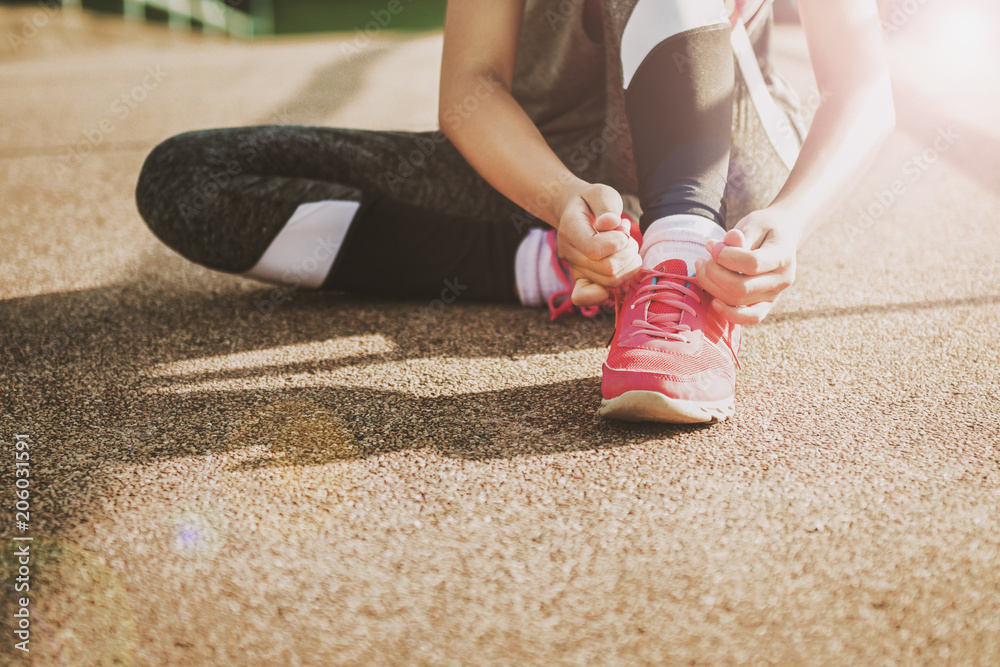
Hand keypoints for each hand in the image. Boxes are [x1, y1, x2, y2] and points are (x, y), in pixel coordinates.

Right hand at [555, 182, 640, 305]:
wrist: (574, 212)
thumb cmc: (590, 202)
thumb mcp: (600, 193)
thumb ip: (606, 206)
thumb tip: (611, 223)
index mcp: (570, 230)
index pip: (595, 249)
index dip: (617, 242)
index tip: (622, 228)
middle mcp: (569, 253)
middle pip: (607, 270)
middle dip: (627, 254)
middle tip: (627, 238)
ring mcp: (575, 268)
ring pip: (609, 282)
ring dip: (628, 266)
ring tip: (625, 248)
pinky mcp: (582, 279)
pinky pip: (586, 297)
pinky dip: (605, 294)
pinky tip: (618, 275)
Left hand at [695, 210, 798, 325]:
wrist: (783, 236)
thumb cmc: (765, 228)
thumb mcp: (754, 224)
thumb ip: (741, 235)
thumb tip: (725, 243)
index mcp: (783, 257)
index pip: (751, 263)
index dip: (725, 256)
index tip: (711, 245)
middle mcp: (782, 280)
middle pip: (741, 287)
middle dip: (714, 273)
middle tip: (703, 259)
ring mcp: (775, 295)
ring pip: (738, 301)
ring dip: (713, 287)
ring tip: (703, 269)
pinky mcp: (766, 305)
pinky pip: (750, 318)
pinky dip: (729, 314)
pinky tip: (714, 301)